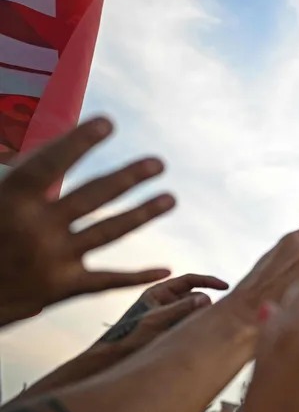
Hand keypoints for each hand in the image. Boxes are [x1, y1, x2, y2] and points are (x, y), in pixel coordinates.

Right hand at [0, 117, 175, 326]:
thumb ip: (15, 175)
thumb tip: (46, 149)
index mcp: (8, 200)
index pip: (51, 163)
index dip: (79, 141)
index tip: (108, 122)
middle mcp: (35, 228)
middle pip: (93, 195)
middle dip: (129, 177)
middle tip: (159, 163)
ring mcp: (52, 259)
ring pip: (109, 231)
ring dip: (143, 213)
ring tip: (170, 198)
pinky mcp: (62, 289)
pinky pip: (108, 280)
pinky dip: (137, 276)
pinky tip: (165, 269)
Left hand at [97, 273, 228, 351]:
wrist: (116, 358)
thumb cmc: (132, 335)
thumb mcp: (158, 319)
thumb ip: (183, 308)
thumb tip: (208, 299)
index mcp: (160, 291)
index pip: (190, 280)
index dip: (209, 281)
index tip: (226, 286)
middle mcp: (167, 302)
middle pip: (196, 298)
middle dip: (204, 307)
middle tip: (210, 318)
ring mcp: (171, 317)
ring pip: (195, 313)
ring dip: (199, 320)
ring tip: (196, 331)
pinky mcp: (174, 331)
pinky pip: (192, 326)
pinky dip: (196, 329)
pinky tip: (196, 337)